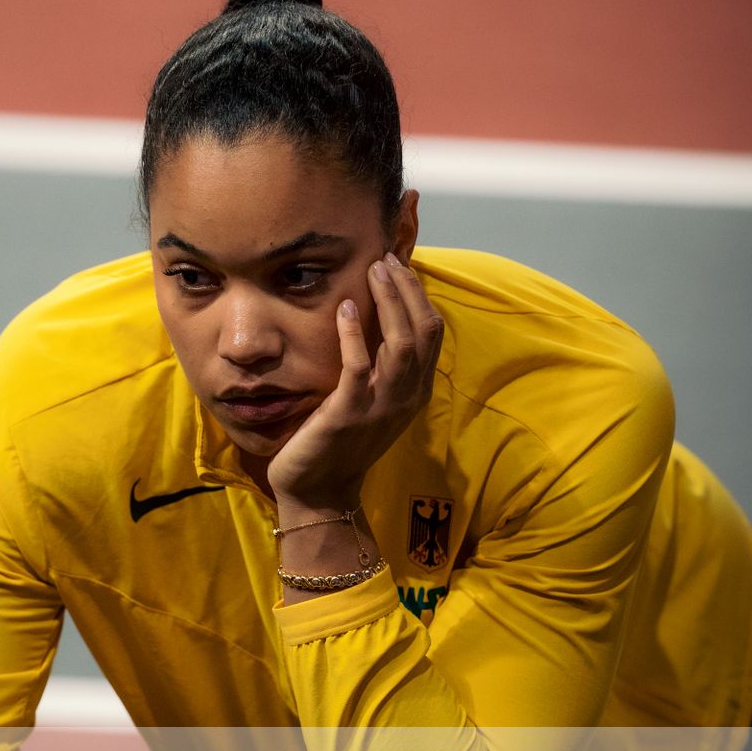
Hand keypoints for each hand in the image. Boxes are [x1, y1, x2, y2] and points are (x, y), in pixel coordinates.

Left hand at [267, 253, 444, 505]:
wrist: (320, 492)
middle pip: (423, 331)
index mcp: (414, 391)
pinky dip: (353, 334)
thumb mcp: (370, 400)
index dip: (418, 295)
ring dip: (388, 302)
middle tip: (386, 259)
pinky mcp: (348, 414)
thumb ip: (381, 366)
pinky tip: (343, 308)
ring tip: (373, 271)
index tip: (399, 265)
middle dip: (407, 290)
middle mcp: (406, 397)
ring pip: (401, 344)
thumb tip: (375, 317)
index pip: (431, 333)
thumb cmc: (340, 442)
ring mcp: (380, 406)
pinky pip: (359, 367)